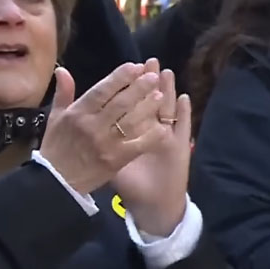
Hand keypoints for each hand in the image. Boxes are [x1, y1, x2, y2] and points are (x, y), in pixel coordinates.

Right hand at [38, 62, 164, 195]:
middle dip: (139, 88)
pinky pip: (138, 145)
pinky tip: (163, 126)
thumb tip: (64, 70)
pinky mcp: (117, 160)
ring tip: (161, 96)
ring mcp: (106, 144)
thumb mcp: (55, 118)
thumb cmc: (57, 147)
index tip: (135, 66)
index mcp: (77, 114)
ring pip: (131, 122)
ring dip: (148, 108)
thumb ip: (64, 94)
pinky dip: (151, 135)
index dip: (119, 77)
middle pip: (120, 104)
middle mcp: (92, 126)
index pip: (101, 91)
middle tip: (154, 77)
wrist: (57, 181)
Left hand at [111, 59, 191, 236]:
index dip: (129, 86)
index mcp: (133, 134)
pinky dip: (184, 114)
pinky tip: (185, 99)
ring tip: (167, 73)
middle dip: (148, 82)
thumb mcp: (111, 165)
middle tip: (150, 62)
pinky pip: (183, 128)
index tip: (129, 68)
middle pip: (149, 102)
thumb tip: (84, 128)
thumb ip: (97, 144)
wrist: (154, 206)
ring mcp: (168, 139)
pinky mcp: (180, 149)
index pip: (129, 104)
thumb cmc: (132, 186)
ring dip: (168, 91)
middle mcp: (152, 132)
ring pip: (167, 110)